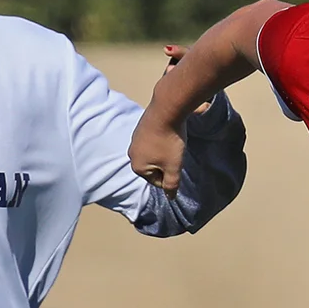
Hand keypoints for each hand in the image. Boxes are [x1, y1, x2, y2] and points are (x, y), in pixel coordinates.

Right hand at [127, 46, 193, 192]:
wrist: (167, 109)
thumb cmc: (170, 141)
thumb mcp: (174, 167)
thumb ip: (172, 185)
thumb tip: (170, 198)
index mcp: (137, 166)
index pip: (157, 181)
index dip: (171, 174)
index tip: (177, 163)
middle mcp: (132, 153)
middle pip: (155, 167)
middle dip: (167, 162)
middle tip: (176, 152)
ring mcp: (135, 138)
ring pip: (154, 153)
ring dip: (165, 151)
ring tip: (174, 142)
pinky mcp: (141, 126)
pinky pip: (153, 140)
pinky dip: (162, 139)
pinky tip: (170, 133)